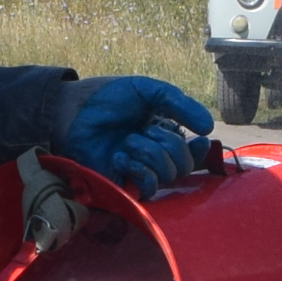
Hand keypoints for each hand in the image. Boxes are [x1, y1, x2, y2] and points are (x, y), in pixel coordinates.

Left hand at [56, 74, 215, 195]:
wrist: (72, 111)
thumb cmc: (107, 98)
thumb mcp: (149, 92)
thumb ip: (180, 104)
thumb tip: (209, 128)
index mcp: (163, 134)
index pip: (193, 153)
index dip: (200, 151)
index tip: (199, 139)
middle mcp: (153, 155)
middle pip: (183, 166)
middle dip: (170, 146)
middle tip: (146, 130)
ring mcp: (137, 170)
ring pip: (167, 176)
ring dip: (151, 155)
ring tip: (128, 141)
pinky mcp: (121, 184)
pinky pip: (147, 188)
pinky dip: (139, 171)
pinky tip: (121, 156)